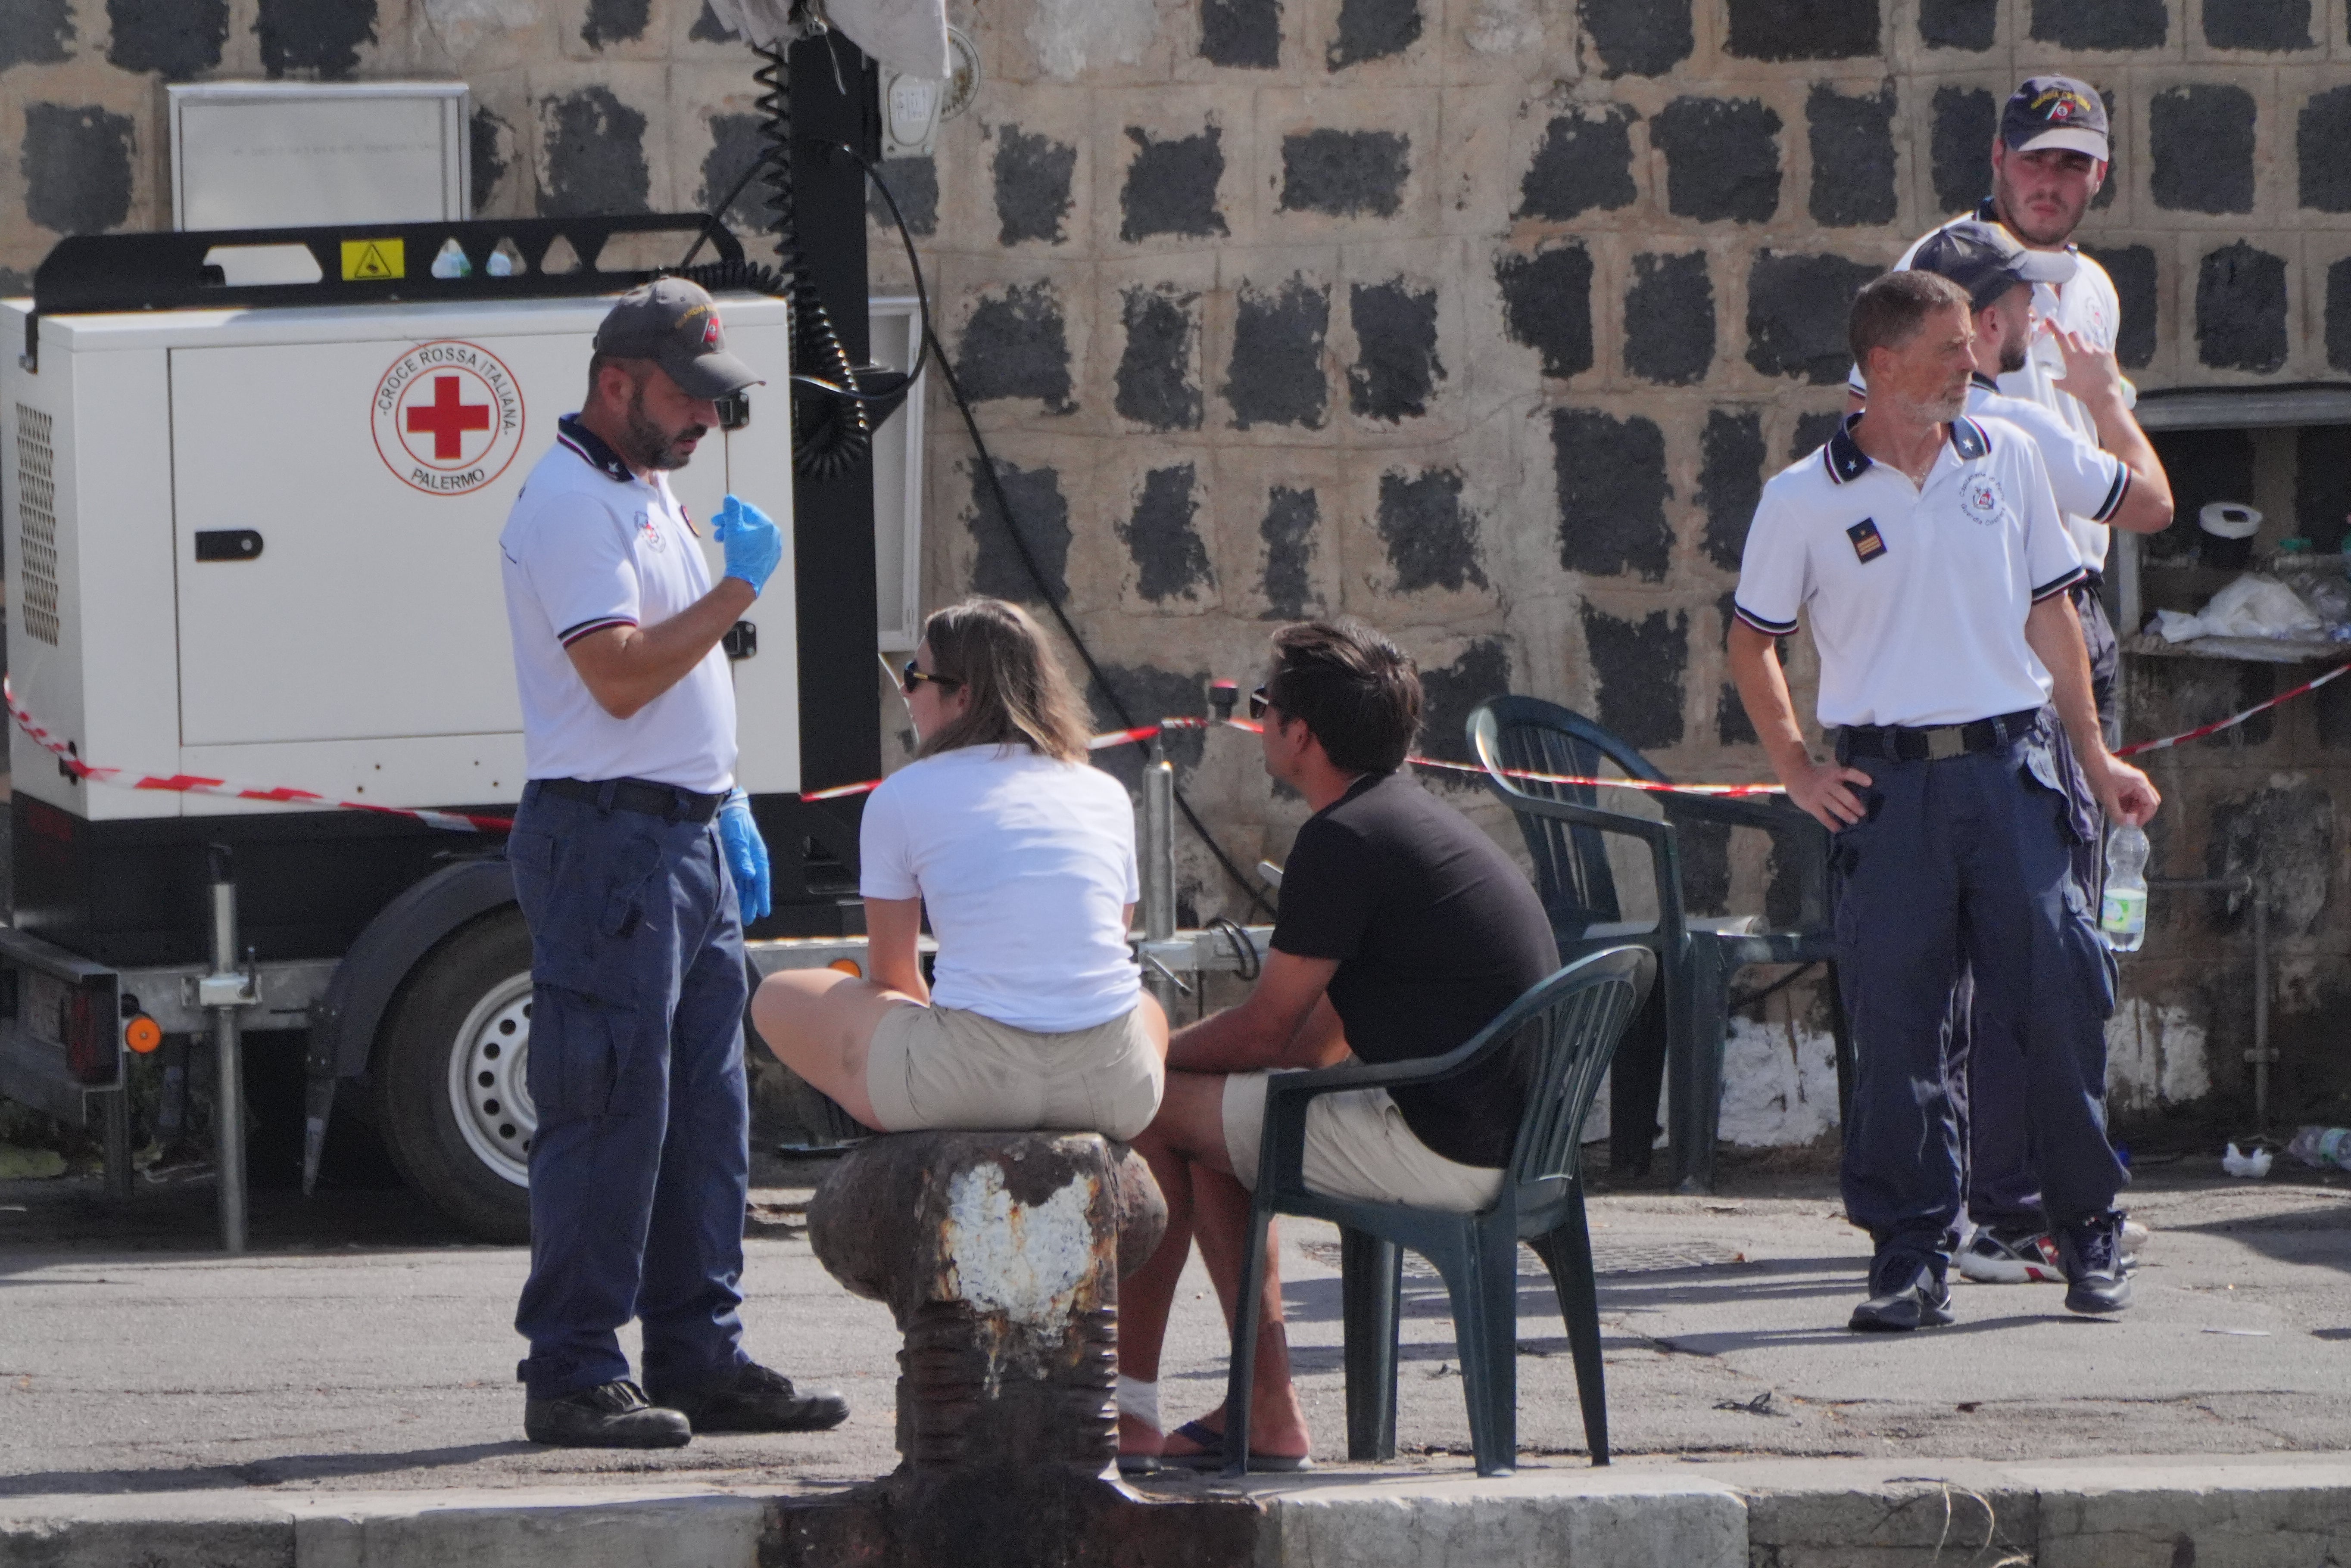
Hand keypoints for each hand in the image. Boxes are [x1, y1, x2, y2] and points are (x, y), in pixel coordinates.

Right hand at [713, 494, 782, 594]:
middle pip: (748, 523)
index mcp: (768, 526)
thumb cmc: (740, 555)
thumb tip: (731, 498)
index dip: (729, 513)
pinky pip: (755, 546)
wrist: (744, 581)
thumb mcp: (733, 529)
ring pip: (751, 535)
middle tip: (717, 531)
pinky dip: (744, 544)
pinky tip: (734, 549)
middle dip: (730, 526)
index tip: (716, 520)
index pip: (747, 511)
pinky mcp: (770, 559)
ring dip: (734, 535)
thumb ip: (732, 512)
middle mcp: (774, 536)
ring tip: (721, 541)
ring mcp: (773, 548)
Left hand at [717, 788, 772, 922]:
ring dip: (744, 899)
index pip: (762, 881)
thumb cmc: (735, 822)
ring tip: (743, 915)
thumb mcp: (738, 839)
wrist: (727, 809)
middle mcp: (751, 861)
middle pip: (754, 886)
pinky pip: (736, 879)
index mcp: (757, 856)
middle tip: (750, 919)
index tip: (764, 912)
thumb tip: (749, 875)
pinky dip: (736, 890)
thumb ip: (743, 857)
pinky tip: (733, 899)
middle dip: (752, 903)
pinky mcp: (732, 860)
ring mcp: (742, 861)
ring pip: (745, 885)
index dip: (763, 897)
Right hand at [1781, 755, 1874, 830]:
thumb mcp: (1829, 772)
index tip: (1870, 783)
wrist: (1794, 774)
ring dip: (1846, 814)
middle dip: (1854, 804)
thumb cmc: (1816, 775)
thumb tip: (1856, 795)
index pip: (1848, 773)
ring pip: (1835, 806)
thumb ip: (1840, 781)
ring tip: (1854, 821)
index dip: (1859, 777)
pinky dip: (1831, 823)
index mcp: (1833, 774)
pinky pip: (1823, 816)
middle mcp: (1827, 783)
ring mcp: (1819, 795)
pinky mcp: (1811, 805)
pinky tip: (1837, 829)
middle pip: (1843, 794)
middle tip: (1862, 812)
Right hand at [2047, 326, 2125, 411]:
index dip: (2053, 327)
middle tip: (2071, 345)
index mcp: (2071, 358)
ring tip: (2087, 362)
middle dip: (2071, 337)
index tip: (2049, 319)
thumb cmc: (2081, 391)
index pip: (2060, 338)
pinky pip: (2099, 349)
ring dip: (2084, 348)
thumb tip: (2047, 371)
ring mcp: (2098, 351)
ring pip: (2088, 343)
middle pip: (2075, 334)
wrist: (2103, 395)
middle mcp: (2085, 351)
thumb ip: (2054, 376)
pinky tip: (2096, 366)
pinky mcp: (2108, 353)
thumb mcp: (2063, 385)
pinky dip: (2095, 355)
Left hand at [2089, 752, 2159, 827]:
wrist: (2092, 759)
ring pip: (2140, 800)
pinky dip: (2127, 803)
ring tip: (2119, 815)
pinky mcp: (2128, 782)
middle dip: (2139, 813)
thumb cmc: (2100, 775)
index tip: (2133, 825)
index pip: (2152, 804)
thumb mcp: (2107, 797)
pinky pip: (2132, 796)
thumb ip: (2116, 812)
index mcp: (2140, 784)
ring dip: (2132, 809)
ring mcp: (2135, 782)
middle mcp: (2141, 782)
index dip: (2144, 817)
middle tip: (2127, 821)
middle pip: (2149, 802)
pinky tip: (2116, 808)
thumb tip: (2125, 825)